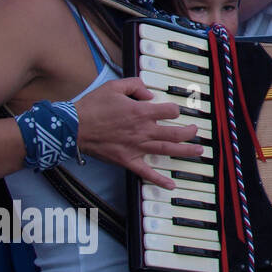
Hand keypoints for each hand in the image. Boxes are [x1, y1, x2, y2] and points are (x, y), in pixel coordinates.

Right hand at [75, 77, 201, 188]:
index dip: (175, 109)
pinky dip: (159, 180)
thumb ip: (135, 86)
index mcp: (142, 112)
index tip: (173, 110)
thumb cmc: (92, 106)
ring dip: (186, 151)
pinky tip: (171, 185)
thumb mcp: (114, 86)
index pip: (170, 111)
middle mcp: (143, 131)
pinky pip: (146, 172)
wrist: (72, 127)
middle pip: (175, 133)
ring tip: (198, 151)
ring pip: (167, 150)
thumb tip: (149, 94)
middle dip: (190, 132)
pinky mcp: (127, 160)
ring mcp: (136, 147)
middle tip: (196, 131)